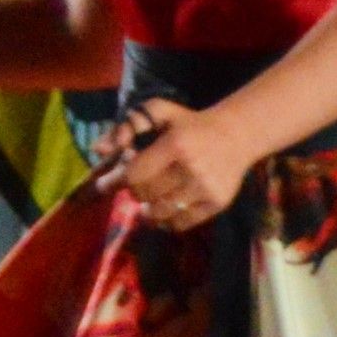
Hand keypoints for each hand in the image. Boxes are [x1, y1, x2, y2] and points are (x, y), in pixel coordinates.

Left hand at [100, 102, 248, 231]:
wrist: (238, 135)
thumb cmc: (190, 124)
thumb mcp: (160, 113)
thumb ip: (127, 126)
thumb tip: (98, 150)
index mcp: (175, 145)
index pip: (133, 175)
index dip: (115, 181)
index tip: (105, 184)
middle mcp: (192, 169)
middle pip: (144, 195)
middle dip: (134, 191)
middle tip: (135, 186)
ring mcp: (206, 188)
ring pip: (160, 212)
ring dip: (148, 209)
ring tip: (148, 201)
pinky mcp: (217, 203)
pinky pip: (181, 223)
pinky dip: (167, 221)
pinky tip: (166, 208)